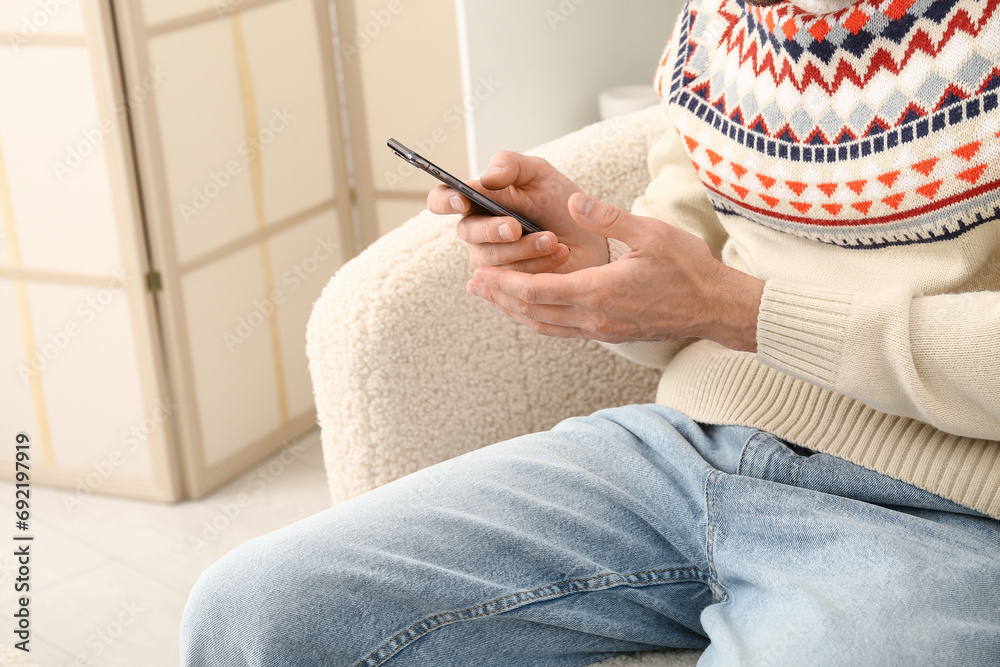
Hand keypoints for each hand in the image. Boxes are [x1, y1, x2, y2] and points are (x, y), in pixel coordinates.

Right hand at [426, 152, 609, 273]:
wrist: (591, 238)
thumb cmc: (560, 203)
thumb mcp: (540, 174)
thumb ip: (512, 165)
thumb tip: (487, 177)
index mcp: (478, 200)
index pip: (442, 199)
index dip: (445, 200)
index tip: (463, 200)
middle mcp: (477, 231)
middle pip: (467, 232)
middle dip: (492, 230)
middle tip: (516, 227)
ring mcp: (489, 261)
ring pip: (491, 260)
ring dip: (523, 249)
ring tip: (553, 240)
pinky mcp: (506, 284)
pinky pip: (510, 281)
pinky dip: (537, 266)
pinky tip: (559, 254)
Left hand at [467, 194, 764, 352]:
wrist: (716, 307)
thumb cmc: (689, 268)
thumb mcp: (650, 233)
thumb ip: (608, 218)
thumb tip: (575, 202)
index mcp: (599, 293)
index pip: (538, 291)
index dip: (505, 284)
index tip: (481, 273)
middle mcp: (594, 318)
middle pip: (534, 312)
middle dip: (501, 298)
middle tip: (473, 285)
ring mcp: (602, 330)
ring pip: (546, 326)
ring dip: (516, 312)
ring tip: (492, 298)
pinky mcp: (609, 333)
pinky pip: (563, 330)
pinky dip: (540, 319)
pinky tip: (531, 308)